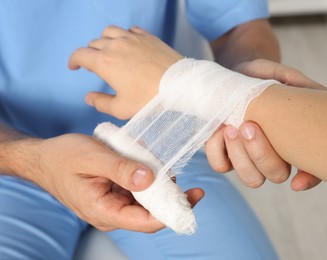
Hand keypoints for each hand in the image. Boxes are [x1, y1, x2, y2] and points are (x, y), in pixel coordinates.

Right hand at [31, 133, 202, 231]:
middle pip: (151, 212)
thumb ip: (122, 169)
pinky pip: (138, 190)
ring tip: (157, 161)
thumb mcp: (94, 157)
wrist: (44, 158)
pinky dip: (147, 178)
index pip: (147, 222)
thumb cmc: (64, 157)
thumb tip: (151, 179)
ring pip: (147, 200)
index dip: (174, 211)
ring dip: (158, 183)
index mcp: (105, 211)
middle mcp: (112, 213)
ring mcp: (114, 204)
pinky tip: (147, 162)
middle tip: (178, 172)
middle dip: (170, 194)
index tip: (195, 196)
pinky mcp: (115, 194)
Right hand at [68, 25, 182, 118]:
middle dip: (89, 54)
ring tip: (108, 51)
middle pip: (94, 43)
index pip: (80, 55)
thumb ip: (101, 103)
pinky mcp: (148, 37)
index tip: (73, 67)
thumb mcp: (122, 109)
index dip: (73, 61)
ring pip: (110, 32)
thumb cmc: (150, 99)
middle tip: (94, 65)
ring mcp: (132, 39)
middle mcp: (116, 45)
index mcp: (105, 63)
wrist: (179, 86)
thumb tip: (89, 97)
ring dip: (104, 40)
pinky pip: (130, 30)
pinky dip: (124, 35)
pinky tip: (128, 44)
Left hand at [206, 59, 325, 190]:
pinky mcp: (225, 154)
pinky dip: (218, 150)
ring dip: (240, 156)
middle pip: (275, 174)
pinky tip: (219, 129)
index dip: (308, 179)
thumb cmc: (266, 77)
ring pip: (250, 178)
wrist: (236, 71)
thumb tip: (317, 98)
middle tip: (249, 126)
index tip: (296, 182)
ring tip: (232, 128)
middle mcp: (273, 155)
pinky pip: (221, 166)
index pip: (311, 169)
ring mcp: (249, 158)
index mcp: (295, 142)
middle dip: (261, 155)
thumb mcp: (289, 78)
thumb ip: (307, 88)